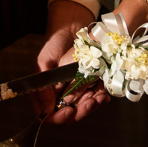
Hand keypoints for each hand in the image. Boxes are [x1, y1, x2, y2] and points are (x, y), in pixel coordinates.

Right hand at [32, 0, 108, 122]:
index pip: (47, 115)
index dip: (58, 117)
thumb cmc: (54, 44)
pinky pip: (93, 100)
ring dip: (91, 105)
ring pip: (82, 109)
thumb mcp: (44, 62)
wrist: (73, 29)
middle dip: (80, 112)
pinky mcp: (88, 87)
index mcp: (45, 92)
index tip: (68, 111)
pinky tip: (104, 94)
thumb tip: (46, 109)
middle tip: (89, 102)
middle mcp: (59, 95)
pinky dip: (99, 99)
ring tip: (99, 96)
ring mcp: (74, 92)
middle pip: (68, 115)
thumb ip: (43, 86)